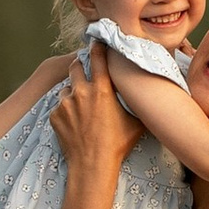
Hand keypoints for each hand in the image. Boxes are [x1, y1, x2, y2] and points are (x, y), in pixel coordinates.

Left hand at [51, 46, 133, 172]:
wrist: (92, 165)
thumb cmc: (117, 146)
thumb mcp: (136, 124)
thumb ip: (139, 107)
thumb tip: (154, 100)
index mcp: (102, 89)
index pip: (97, 58)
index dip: (97, 47)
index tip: (96, 42)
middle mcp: (81, 92)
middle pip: (75, 67)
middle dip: (79, 68)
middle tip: (85, 76)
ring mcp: (65, 103)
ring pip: (66, 89)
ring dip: (72, 94)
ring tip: (81, 109)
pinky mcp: (54, 115)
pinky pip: (58, 107)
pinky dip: (65, 112)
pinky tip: (74, 124)